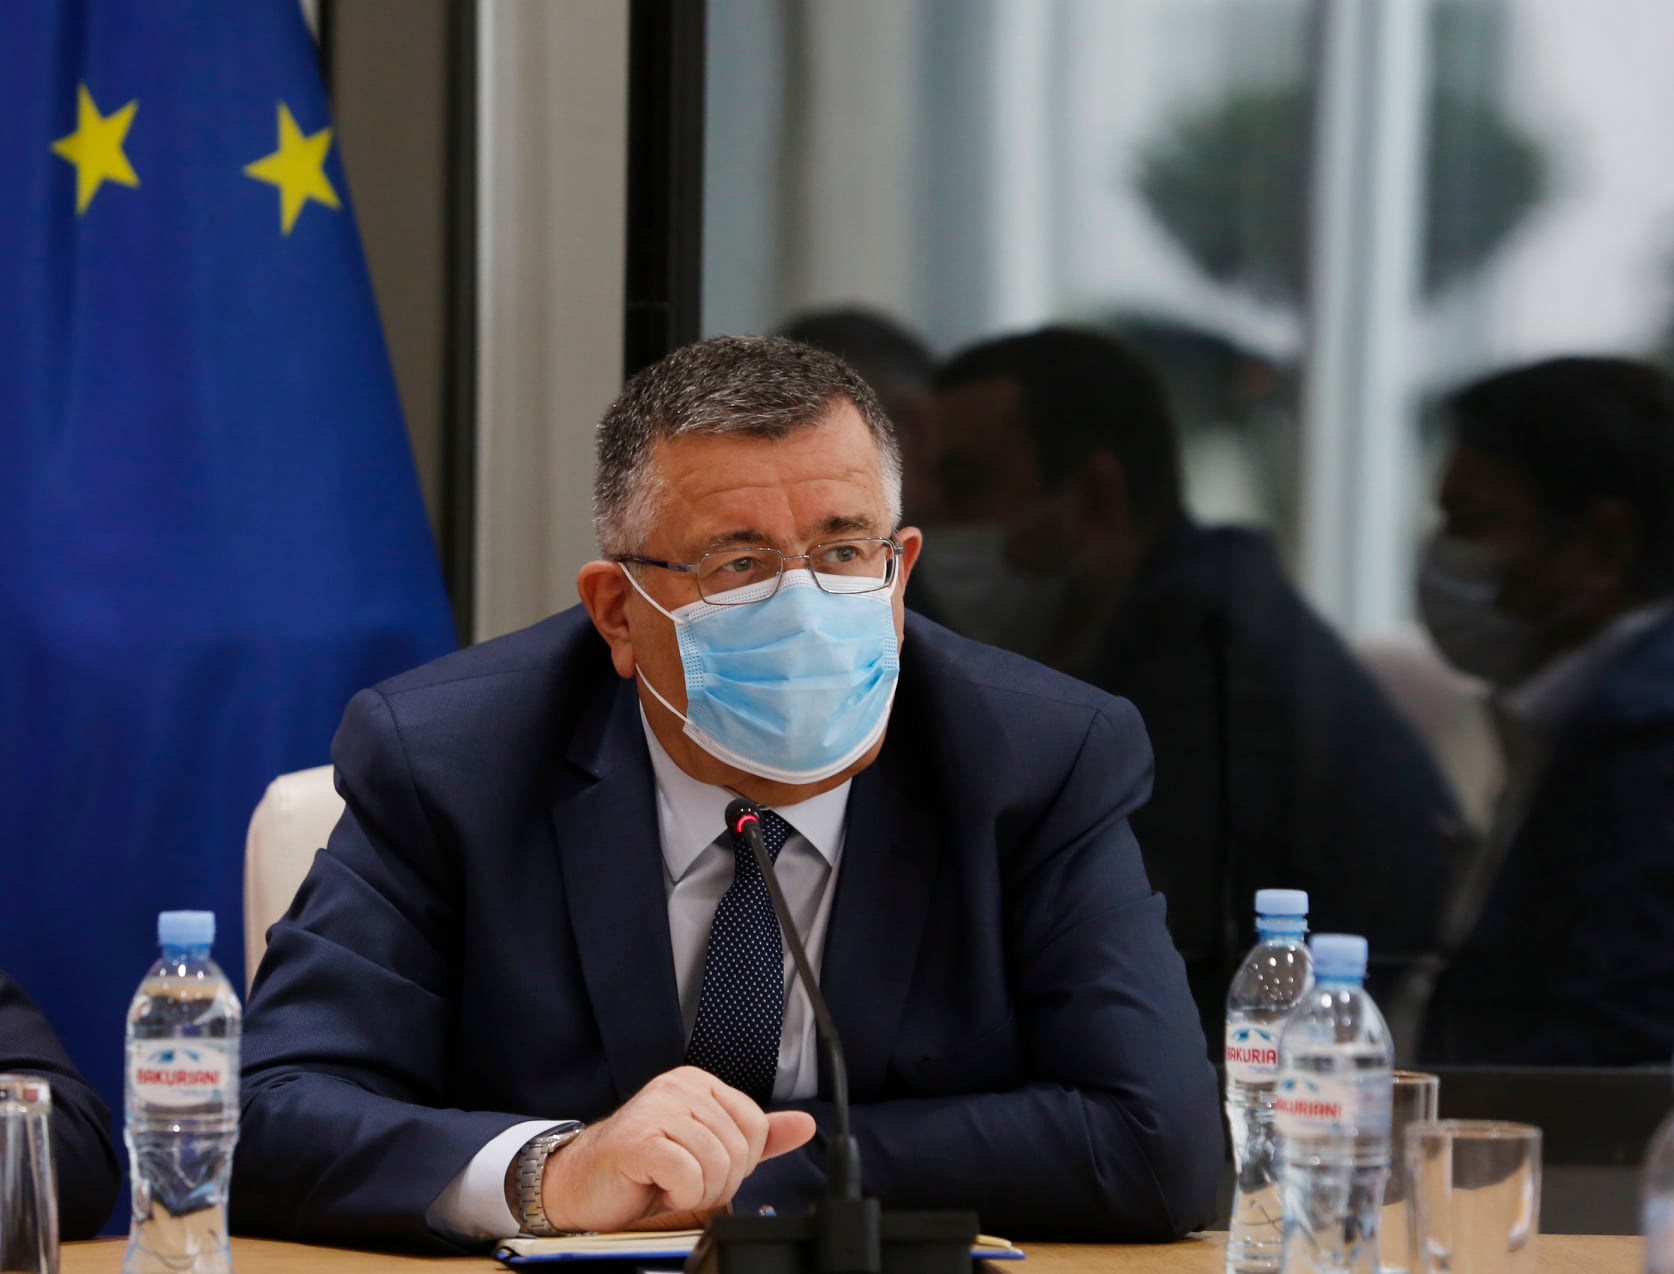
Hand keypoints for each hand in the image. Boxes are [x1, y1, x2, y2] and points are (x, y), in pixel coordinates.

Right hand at [541, 1066, 815, 1231]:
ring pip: (716, 1164)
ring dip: (696, 1193)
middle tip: (684, 1184)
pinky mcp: (638, 1138)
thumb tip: (805, 1126)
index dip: (739, 1163)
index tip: (707, 1171)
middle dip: (718, 1183)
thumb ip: (754, 1138)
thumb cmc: (641, 1171)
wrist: (579, 1186)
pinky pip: (687, 1175)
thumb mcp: (706, 1150)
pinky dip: (679, 1195)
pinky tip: (658, 1189)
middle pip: (739, 1148)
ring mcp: (657, 1107)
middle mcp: (679, 1086)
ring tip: (669, 1187)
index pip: (756, 1125)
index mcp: (699, 1083)